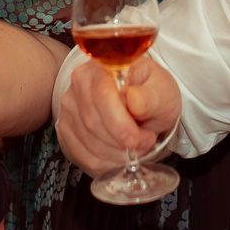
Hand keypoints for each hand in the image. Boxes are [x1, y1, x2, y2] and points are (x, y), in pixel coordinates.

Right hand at [56, 54, 178, 177]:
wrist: (143, 103)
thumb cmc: (151, 94)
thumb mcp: (163, 91)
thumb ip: (151, 97)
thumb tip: (135, 99)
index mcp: (102, 67)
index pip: (102, 96)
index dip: (120, 124)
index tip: (139, 139)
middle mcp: (79, 84)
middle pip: (93, 122)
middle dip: (122, 142)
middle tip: (145, 141)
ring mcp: (69, 107)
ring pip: (88, 142)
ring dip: (117, 153)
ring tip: (135, 146)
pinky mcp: (66, 129)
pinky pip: (83, 155)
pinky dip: (106, 162)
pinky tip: (120, 154)